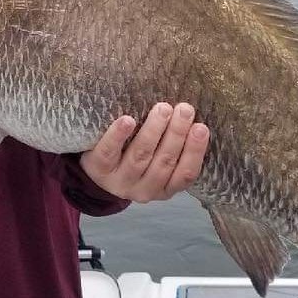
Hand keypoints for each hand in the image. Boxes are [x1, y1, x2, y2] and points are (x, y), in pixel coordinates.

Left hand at [80, 102, 209, 202]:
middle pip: (164, 162)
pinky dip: (119, 136)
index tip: (201, 127)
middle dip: (177, 134)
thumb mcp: (157, 160)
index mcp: (165, 188)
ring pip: (140, 156)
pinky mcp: (99, 169)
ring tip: (163, 109)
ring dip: (153, 131)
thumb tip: (191, 115)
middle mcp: (144, 189)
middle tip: (185, 109)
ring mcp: (120, 181)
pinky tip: (127, 120)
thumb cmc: (134, 156)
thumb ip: (172, 145)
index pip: (185, 174)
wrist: (97, 169)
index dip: (195, 152)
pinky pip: (109, 152)